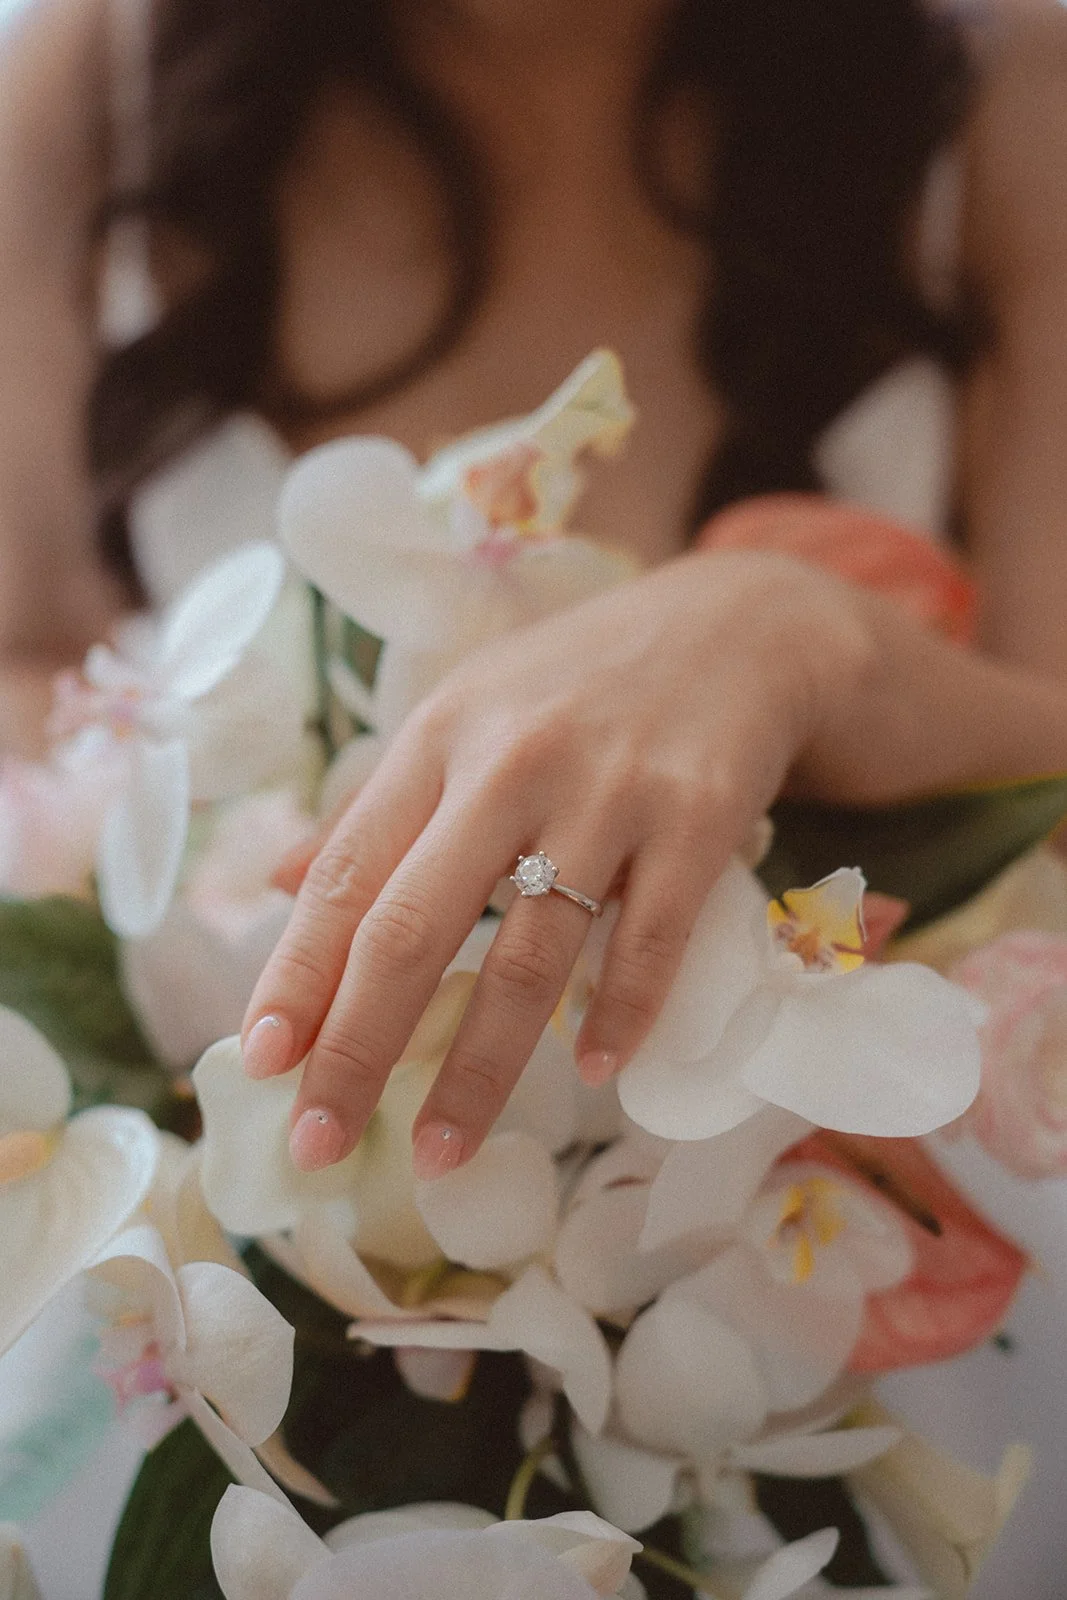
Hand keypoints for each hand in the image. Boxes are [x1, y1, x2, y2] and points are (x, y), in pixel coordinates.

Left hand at [241, 548, 865, 1176]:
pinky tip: (593, 1071)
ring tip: (440, 1150)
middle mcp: (511, 763)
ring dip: (479, 1068)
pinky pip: (651, 939)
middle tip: (320, 1141)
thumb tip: (275, 882)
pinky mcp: (697, 818)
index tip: (260, 1059)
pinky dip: (621, 1013)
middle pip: (415, 925)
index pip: (346, 872)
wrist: (735, 625)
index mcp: (437, 738)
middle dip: (357, 1045)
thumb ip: (376, 800)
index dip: (296, 972)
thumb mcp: (461, 713)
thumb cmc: (576, 683)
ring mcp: (608, 792)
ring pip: (530, 954)